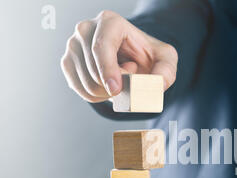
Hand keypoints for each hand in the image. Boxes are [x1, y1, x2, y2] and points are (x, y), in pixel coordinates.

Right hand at [61, 10, 177, 102]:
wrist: (134, 59)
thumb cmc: (148, 56)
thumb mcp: (166, 60)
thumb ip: (166, 71)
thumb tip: (158, 85)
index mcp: (110, 22)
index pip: (101, 47)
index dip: (107, 70)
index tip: (116, 89)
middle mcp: (86, 29)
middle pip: (93, 69)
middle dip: (114, 85)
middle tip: (130, 74)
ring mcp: (73, 45)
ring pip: (86, 83)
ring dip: (107, 91)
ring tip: (119, 76)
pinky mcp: (68, 62)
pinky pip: (79, 90)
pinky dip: (97, 96)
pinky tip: (108, 84)